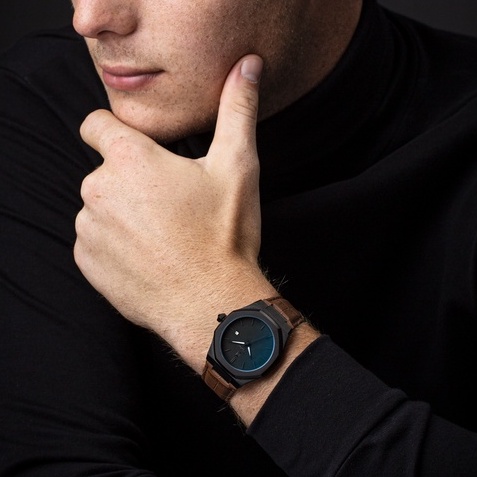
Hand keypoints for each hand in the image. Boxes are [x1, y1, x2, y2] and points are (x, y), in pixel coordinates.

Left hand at [74, 55, 276, 369]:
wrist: (210, 303)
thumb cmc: (223, 235)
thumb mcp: (237, 167)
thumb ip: (236, 110)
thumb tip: (247, 67)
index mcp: (130, 159)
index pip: (96, 124)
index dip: (116, 132)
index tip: (141, 151)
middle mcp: (98, 189)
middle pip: (105, 171)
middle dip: (132, 180)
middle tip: (171, 204)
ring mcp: (88, 229)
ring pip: (100, 207)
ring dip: (124, 214)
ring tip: (163, 234)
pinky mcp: (87, 262)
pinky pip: (95, 241)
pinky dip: (115, 245)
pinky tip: (149, 256)